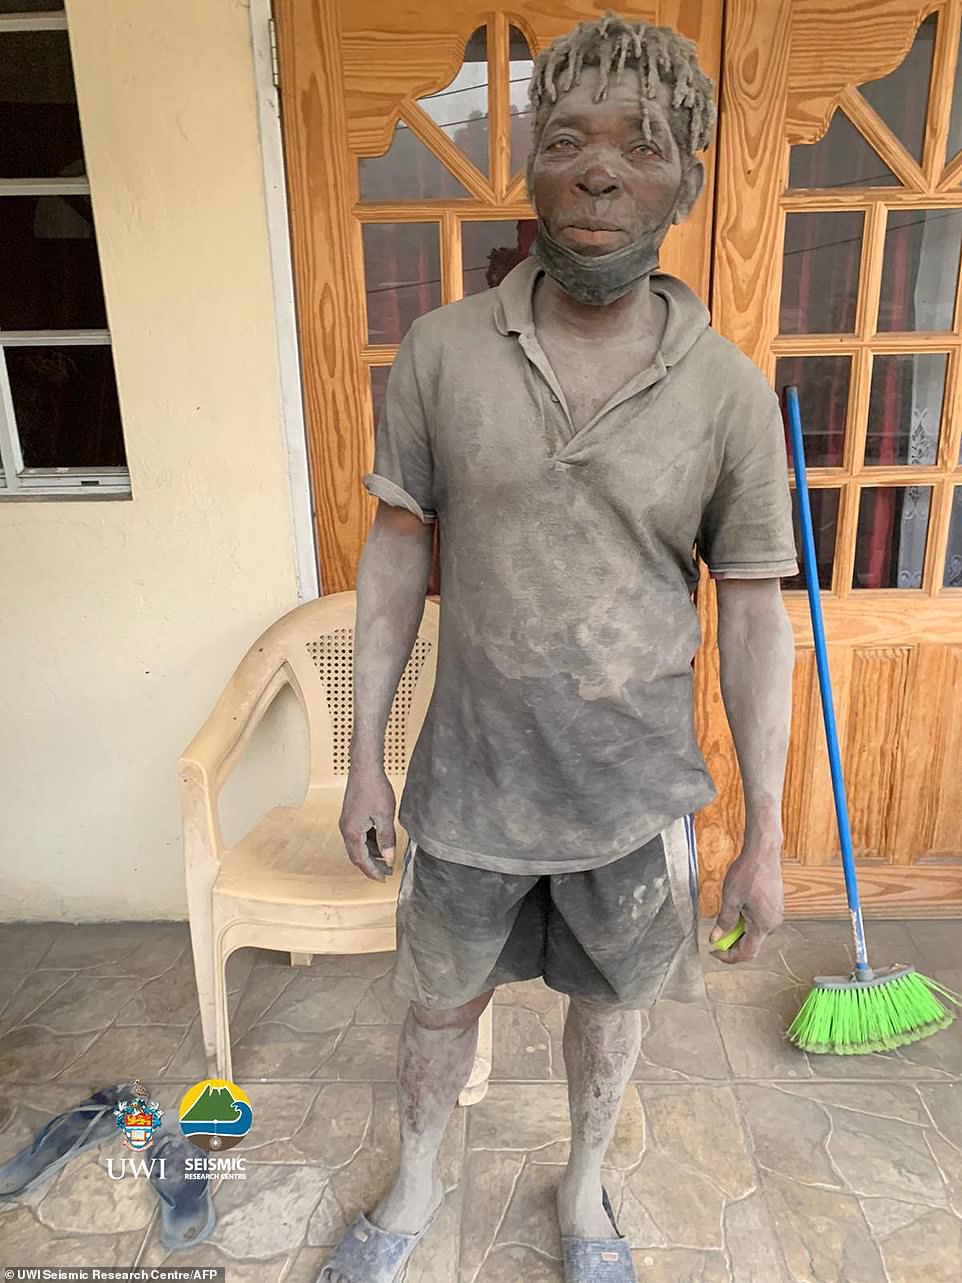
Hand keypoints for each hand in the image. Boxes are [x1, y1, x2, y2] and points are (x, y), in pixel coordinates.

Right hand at [338, 762, 397, 881]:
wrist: (364, 768)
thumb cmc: (373, 788)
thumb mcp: (385, 816)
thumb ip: (386, 839)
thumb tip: (388, 858)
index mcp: (352, 832)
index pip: (361, 859)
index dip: (372, 871)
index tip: (382, 879)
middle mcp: (346, 829)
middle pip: (357, 855)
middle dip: (371, 866)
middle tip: (385, 873)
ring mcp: (347, 822)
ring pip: (358, 845)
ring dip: (371, 854)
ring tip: (386, 859)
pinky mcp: (351, 816)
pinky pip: (359, 835)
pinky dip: (370, 842)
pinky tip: (381, 842)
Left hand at [708, 842, 783, 963]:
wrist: (763, 853)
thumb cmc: (748, 873)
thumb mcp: (730, 898)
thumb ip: (724, 922)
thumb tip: (716, 939)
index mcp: (763, 925)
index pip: (746, 953)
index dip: (728, 956)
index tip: (714, 953)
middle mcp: (773, 923)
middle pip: (752, 945)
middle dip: (733, 944)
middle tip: (716, 937)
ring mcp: (776, 915)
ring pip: (756, 933)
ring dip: (739, 932)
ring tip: (726, 919)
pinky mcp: (775, 906)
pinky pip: (760, 922)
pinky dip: (746, 923)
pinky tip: (737, 910)